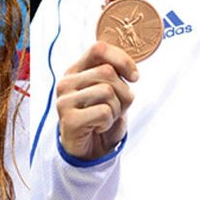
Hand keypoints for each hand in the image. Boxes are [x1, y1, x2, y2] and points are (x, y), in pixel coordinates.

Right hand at [56, 41, 138, 160]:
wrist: (88, 149)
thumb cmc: (100, 117)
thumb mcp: (109, 91)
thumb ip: (114, 74)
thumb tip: (131, 70)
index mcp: (76, 70)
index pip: (99, 49)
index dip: (122, 59)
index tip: (134, 77)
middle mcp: (66, 82)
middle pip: (107, 71)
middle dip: (122, 92)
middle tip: (116, 107)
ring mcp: (64, 101)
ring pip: (107, 91)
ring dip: (116, 109)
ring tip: (105, 117)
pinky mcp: (69, 120)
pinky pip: (104, 112)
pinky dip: (109, 122)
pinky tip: (98, 127)